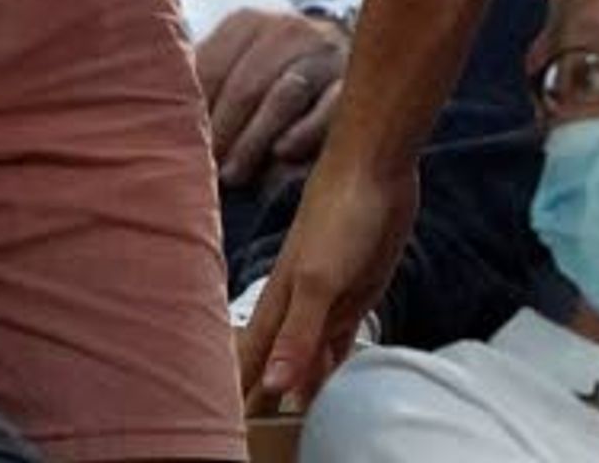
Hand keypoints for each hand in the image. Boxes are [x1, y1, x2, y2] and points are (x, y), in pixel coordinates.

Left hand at [196, 8, 349, 186]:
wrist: (334, 56)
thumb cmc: (268, 74)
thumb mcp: (235, 67)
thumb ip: (204, 86)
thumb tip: (159, 127)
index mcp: (247, 24)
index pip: (211, 69)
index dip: (193, 114)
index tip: (180, 150)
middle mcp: (288, 29)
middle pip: (246, 84)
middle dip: (223, 132)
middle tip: (207, 173)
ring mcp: (325, 51)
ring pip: (286, 93)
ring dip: (256, 139)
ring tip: (234, 175)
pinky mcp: (355, 78)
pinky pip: (332, 104)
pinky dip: (306, 130)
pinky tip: (283, 153)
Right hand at [236, 150, 417, 410]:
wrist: (374, 166)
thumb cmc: (341, 213)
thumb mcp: (320, 280)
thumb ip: (298, 333)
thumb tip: (275, 387)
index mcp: (279, 303)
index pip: (253, 362)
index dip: (240, 394)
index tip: (223, 427)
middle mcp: (296, 305)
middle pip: (275, 362)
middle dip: (262, 394)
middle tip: (250, 432)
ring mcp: (326, 299)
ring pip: (305, 355)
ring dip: (296, 384)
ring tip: (286, 422)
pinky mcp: (355, 292)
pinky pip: (336, 339)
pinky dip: (328, 363)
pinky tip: (324, 381)